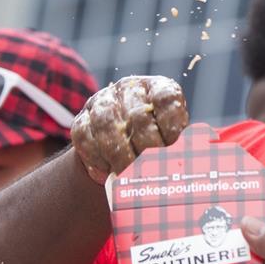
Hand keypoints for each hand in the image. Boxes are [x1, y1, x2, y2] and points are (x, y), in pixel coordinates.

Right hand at [71, 76, 188, 183]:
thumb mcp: (170, 138)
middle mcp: (129, 90)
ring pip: (108, 125)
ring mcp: (102, 102)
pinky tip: (110, 171)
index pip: (165, 98)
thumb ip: (177, 145)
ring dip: (121, 156)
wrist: (119, 148)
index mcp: (158, 87)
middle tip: (153, 168)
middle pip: (137, 115)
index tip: (173, 146)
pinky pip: (86, 138)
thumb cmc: (155, 142)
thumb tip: (182, 160)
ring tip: (131, 175)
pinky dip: (99, 158)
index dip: (170, 124)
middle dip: (147, 147)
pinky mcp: (81, 121)